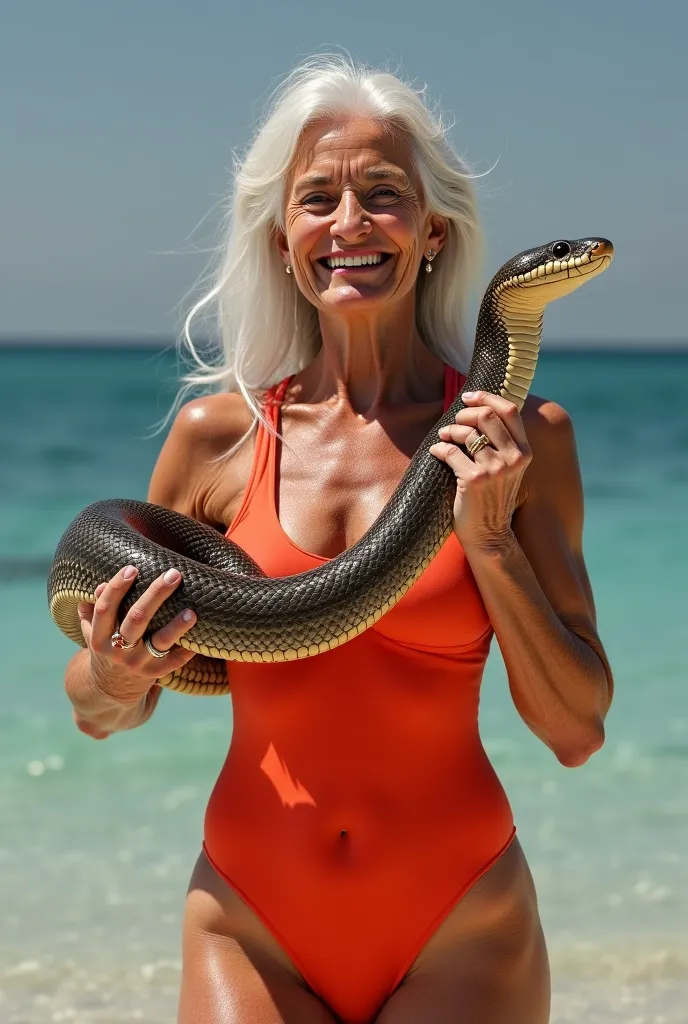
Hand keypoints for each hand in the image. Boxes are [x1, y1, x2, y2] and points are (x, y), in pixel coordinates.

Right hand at [77, 564, 197, 706]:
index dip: (117, 588)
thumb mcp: (91, 632)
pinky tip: (199, 639)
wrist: (108, 691)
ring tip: (192, 610)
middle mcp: (117, 650)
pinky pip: (173, 662)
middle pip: (137, 619)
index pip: (105, 609)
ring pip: (159, 642)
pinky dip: (186, 651)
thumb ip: (93, 609)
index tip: (132, 568)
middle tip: (173, 574)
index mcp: (98, 637)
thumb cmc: (104, 649)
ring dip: (177, 626)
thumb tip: (100, 584)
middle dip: (156, 594)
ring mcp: (137, 664)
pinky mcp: (154, 674)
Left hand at [429, 391, 531, 551]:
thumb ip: (501, 444)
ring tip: (444, 436)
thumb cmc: (493, 500)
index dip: (487, 397)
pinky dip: (439, 448)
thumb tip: (479, 410)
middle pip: (486, 416)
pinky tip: (436, 451)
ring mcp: (494, 470)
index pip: (510, 410)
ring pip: (467, 432)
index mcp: (524, 452)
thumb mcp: (507, 469)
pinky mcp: (474, 480)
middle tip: (454, 421)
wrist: (490, 536)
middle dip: (465, 414)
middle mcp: (513, 459)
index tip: (469, 396)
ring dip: (450, 431)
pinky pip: (450, 451)